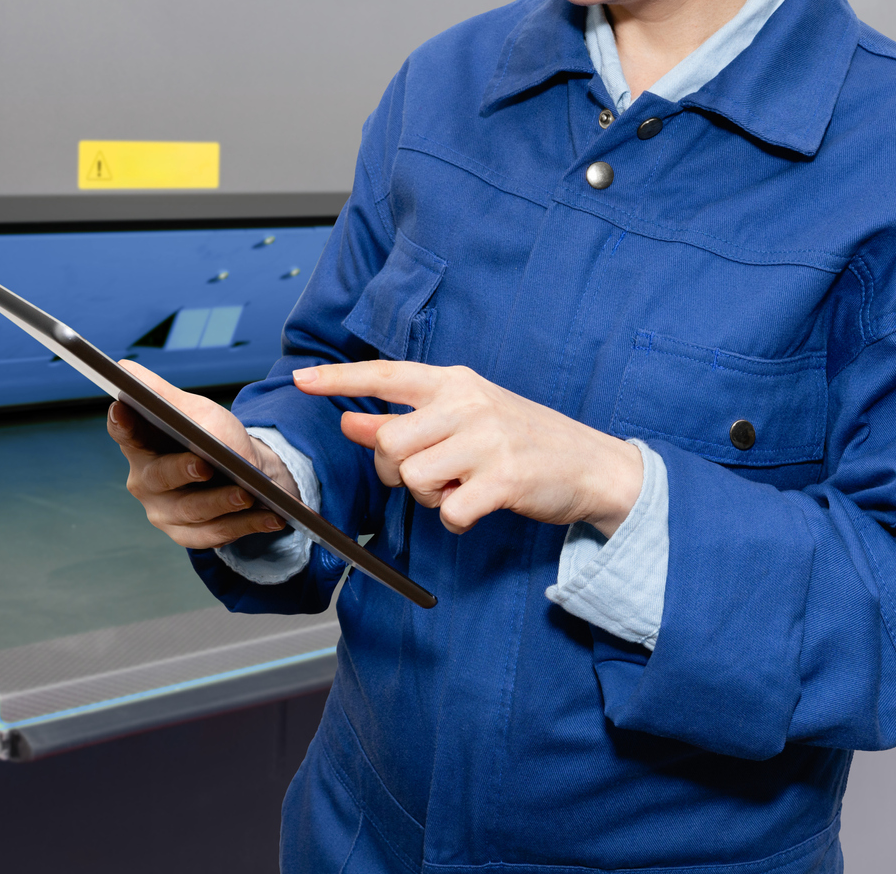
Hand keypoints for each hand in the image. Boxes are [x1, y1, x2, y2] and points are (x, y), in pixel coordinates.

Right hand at [107, 361, 298, 549]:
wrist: (242, 471)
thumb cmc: (211, 435)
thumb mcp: (193, 409)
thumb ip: (161, 393)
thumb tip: (124, 370)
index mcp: (139, 444)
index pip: (123, 431)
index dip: (121, 422)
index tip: (122, 408)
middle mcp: (145, 481)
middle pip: (159, 476)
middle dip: (182, 471)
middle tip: (204, 465)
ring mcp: (165, 512)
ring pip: (192, 510)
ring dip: (222, 502)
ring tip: (247, 494)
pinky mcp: (188, 535)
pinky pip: (216, 533)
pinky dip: (245, 524)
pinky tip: (270, 515)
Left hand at [295, 361, 641, 536]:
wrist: (593, 465)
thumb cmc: (520, 440)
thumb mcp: (463, 417)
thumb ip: (408, 418)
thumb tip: (351, 421)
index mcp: (455, 382)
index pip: (386, 374)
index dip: (340, 379)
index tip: (302, 381)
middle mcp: (468, 403)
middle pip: (389, 442)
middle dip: (394, 470)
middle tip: (428, 475)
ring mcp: (487, 441)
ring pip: (413, 479)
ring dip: (429, 497)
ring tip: (460, 487)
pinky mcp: (504, 481)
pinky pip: (449, 512)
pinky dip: (456, 520)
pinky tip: (478, 507)